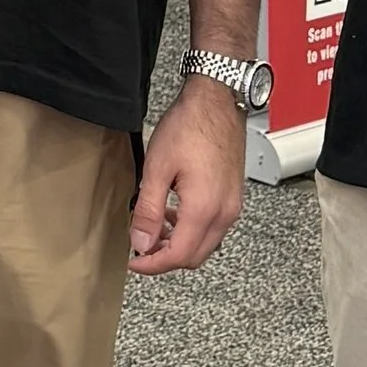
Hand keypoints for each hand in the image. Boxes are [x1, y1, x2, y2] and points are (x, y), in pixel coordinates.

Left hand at [130, 72, 245, 274]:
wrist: (216, 101)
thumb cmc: (189, 127)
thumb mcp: (157, 169)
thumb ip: (148, 210)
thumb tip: (140, 241)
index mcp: (204, 209)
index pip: (178, 257)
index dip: (152, 264)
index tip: (133, 260)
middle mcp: (224, 214)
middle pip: (194, 258)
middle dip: (164, 259)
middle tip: (140, 247)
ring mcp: (232, 206)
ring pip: (205, 245)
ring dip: (179, 245)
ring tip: (154, 229)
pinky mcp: (233, 197)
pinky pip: (213, 229)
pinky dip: (192, 232)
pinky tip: (174, 215)